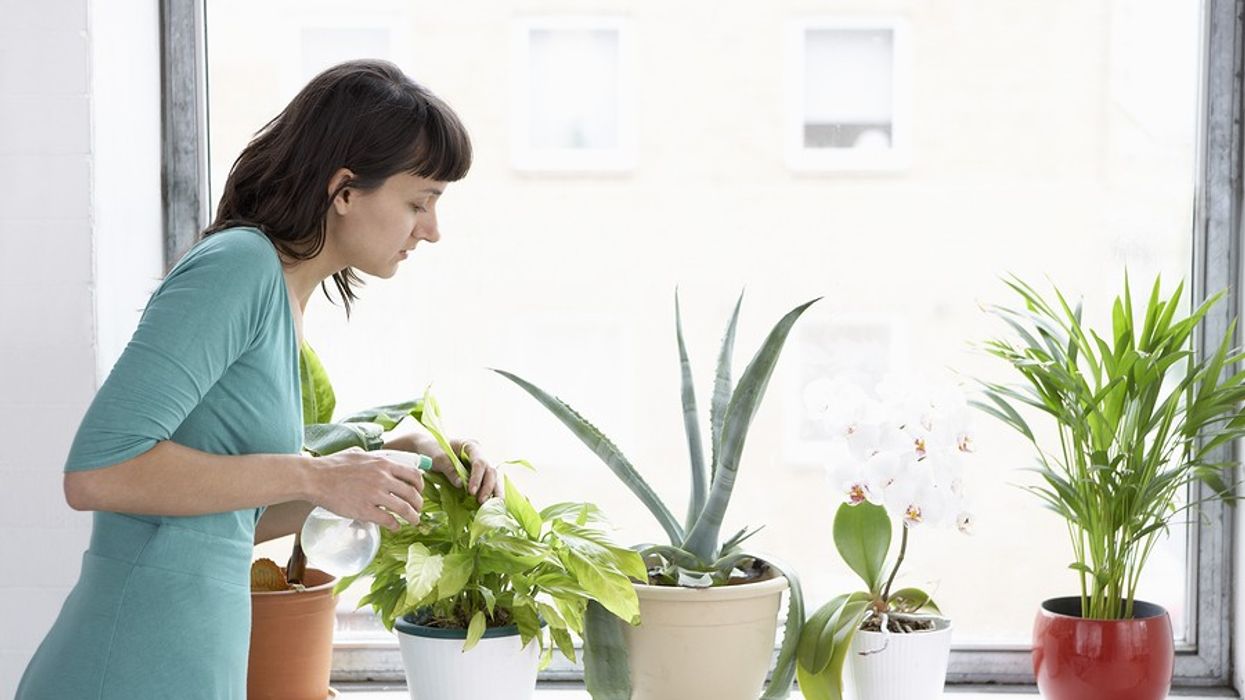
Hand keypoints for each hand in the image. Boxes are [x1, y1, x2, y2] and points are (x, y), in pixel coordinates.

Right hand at [308, 447, 423, 531]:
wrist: (315, 478)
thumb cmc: (333, 465)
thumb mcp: (359, 453)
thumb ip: (374, 457)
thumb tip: (383, 458)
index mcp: (383, 463)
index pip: (413, 474)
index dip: (420, 485)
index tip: (419, 492)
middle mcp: (383, 478)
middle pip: (412, 494)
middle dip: (418, 504)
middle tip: (418, 510)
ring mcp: (374, 495)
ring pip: (404, 509)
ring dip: (413, 517)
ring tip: (414, 521)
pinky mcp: (364, 510)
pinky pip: (388, 520)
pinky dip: (395, 525)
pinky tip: (395, 527)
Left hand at [384, 432, 502, 502]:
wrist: (427, 448)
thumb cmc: (432, 449)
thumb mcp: (438, 458)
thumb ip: (449, 470)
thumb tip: (461, 485)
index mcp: (471, 446)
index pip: (480, 462)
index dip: (477, 477)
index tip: (472, 491)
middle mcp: (479, 454)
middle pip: (490, 471)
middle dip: (488, 487)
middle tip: (480, 501)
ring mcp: (479, 464)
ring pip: (493, 478)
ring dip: (492, 492)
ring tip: (490, 505)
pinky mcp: (477, 474)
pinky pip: (487, 483)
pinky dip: (489, 493)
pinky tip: (490, 503)